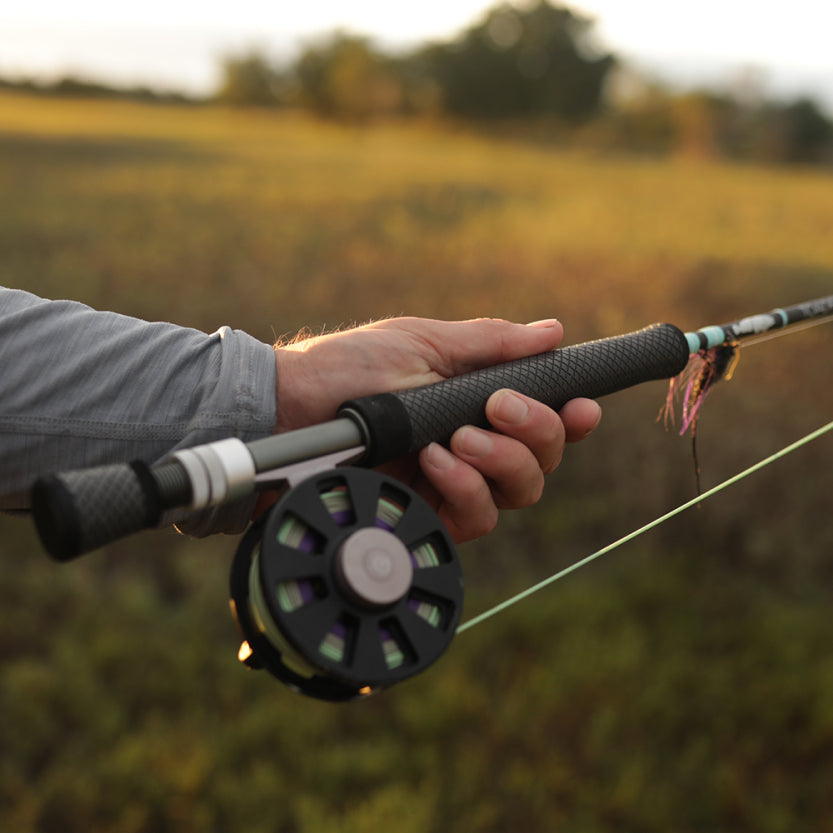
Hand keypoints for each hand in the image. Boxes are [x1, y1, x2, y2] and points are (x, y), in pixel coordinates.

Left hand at [272, 317, 600, 541]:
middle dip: (535, 432)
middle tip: (497, 408)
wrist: (292, 405)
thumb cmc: (352, 367)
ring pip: (519, 493)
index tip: (582, 407)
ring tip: (459, 437)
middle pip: (543, 460)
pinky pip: (476, 518)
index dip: (571, 417)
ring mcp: (451, 483)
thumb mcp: (424, 343)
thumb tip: (553, 331)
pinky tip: (434, 461)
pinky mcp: (426, 513)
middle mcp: (473, 445)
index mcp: (479, 401)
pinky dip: (465, 488)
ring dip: (500, 461)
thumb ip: (491, 345)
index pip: (544, 418)